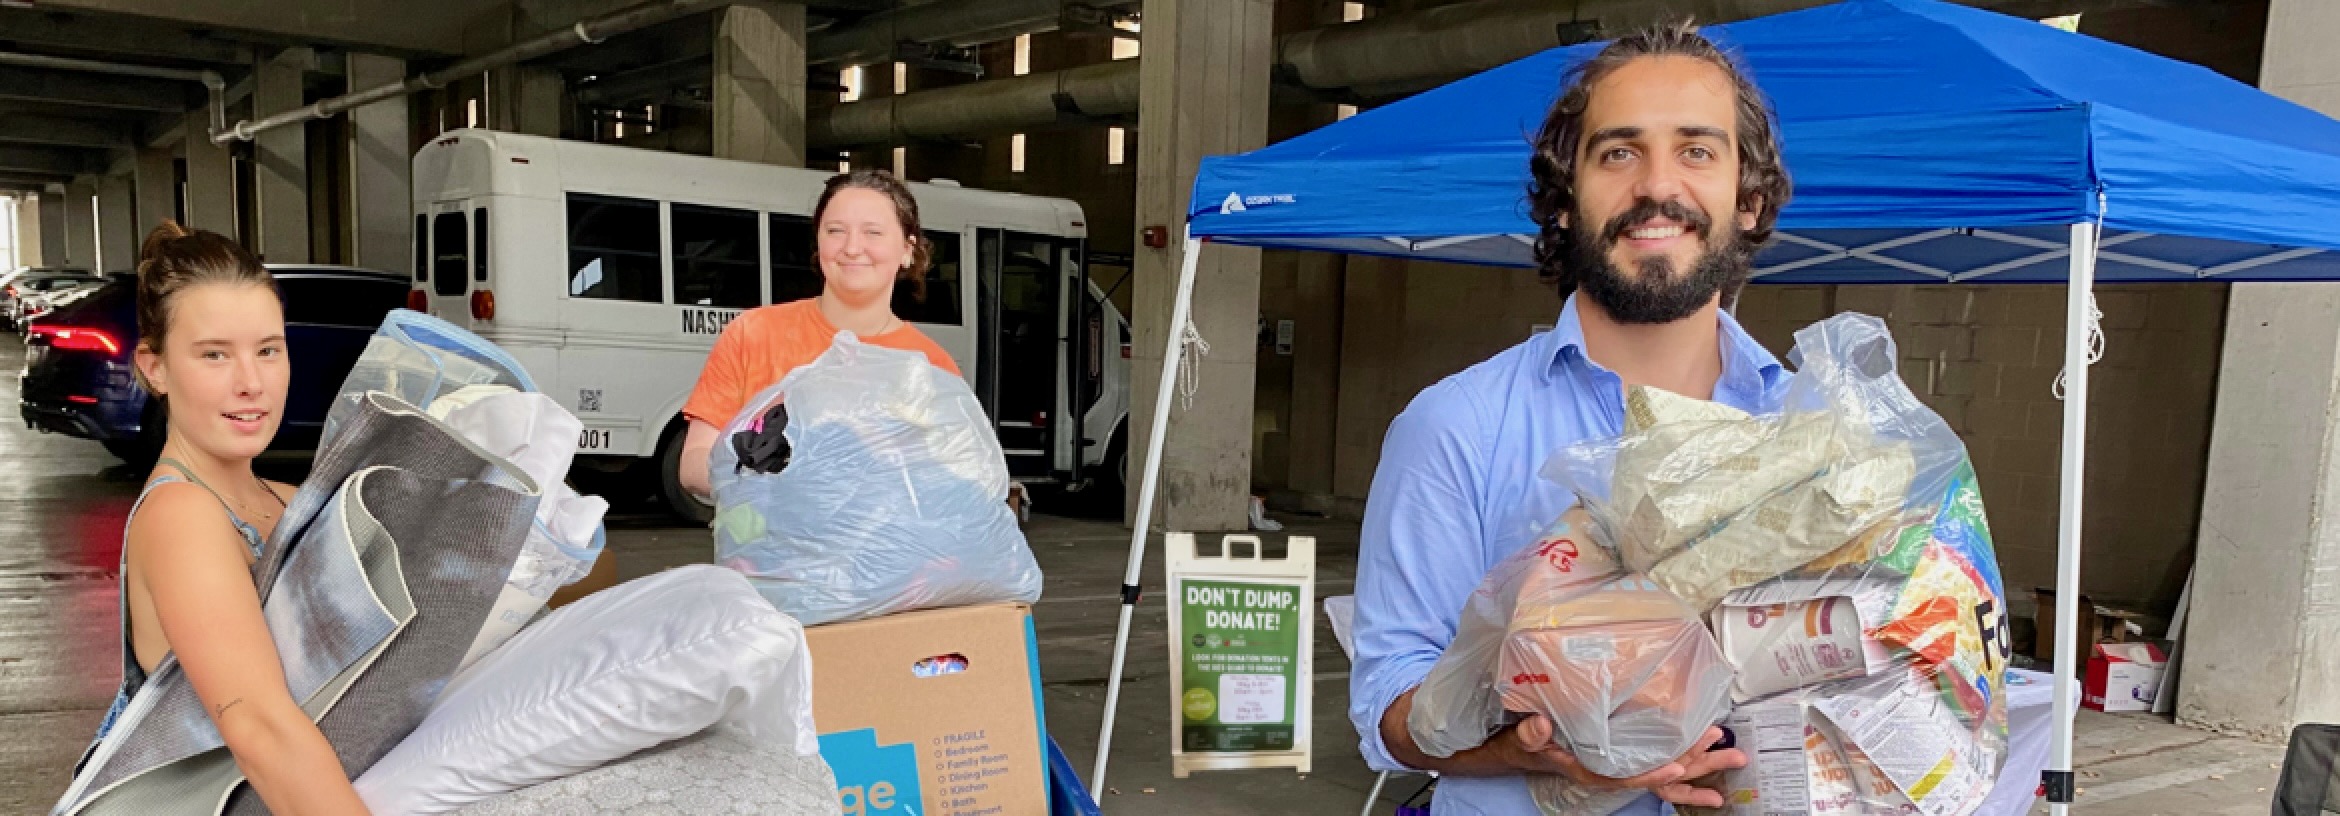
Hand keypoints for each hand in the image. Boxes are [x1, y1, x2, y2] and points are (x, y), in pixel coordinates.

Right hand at [1501, 719, 1746, 807]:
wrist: (1530, 750)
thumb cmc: (1531, 745)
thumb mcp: (1526, 739)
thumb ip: (1533, 734)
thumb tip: (1541, 724)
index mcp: (1594, 771)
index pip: (1628, 776)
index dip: (1653, 773)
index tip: (1678, 764)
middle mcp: (1616, 771)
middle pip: (1662, 773)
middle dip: (1697, 766)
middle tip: (1731, 755)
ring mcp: (1626, 765)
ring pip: (1669, 768)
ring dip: (1702, 762)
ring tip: (1735, 755)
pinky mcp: (1630, 755)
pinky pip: (1663, 760)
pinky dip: (1688, 757)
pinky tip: (1711, 751)